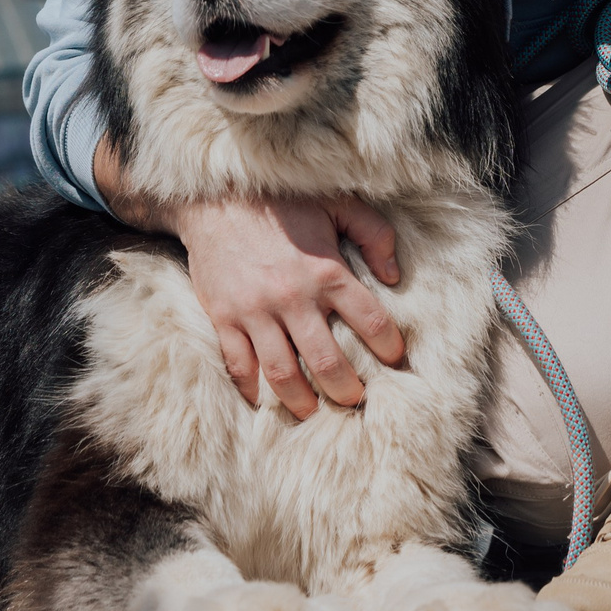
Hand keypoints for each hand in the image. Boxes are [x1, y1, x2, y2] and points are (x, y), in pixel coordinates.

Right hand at [173, 197, 404, 417]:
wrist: (214, 197)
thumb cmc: (282, 201)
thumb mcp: (338, 203)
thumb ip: (374, 234)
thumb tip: (394, 277)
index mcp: (327, 271)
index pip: (371, 322)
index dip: (390, 347)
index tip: (396, 362)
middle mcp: (293, 297)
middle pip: (327, 362)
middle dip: (347, 390)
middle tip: (356, 401)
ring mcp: (256, 311)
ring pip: (283, 374)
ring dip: (302, 402)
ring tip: (314, 412)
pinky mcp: (225, 318)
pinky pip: (240, 367)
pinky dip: (253, 391)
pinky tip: (265, 402)